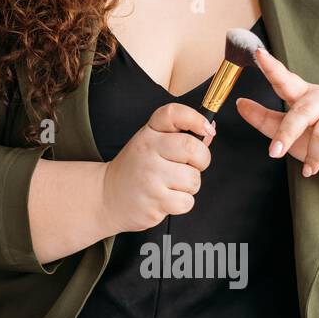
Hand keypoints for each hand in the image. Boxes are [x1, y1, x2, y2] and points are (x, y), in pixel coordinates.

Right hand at [102, 102, 215, 233]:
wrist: (108, 197)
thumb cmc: (137, 169)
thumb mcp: (152, 145)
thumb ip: (181, 136)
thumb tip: (210, 130)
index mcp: (148, 133)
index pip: (173, 114)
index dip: (195, 118)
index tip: (206, 127)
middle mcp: (147, 150)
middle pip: (192, 148)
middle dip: (202, 160)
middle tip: (190, 165)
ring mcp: (150, 176)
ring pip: (193, 179)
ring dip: (189, 186)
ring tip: (171, 184)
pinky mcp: (154, 200)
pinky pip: (187, 201)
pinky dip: (181, 203)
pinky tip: (166, 199)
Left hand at [235, 47, 318, 178]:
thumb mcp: (289, 129)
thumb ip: (264, 118)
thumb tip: (240, 103)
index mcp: (304, 95)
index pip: (285, 79)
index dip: (271, 67)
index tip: (258, 53)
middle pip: (301, 112)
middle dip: (286, 134)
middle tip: (274, 153)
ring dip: (313, 155)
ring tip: (309, 168)